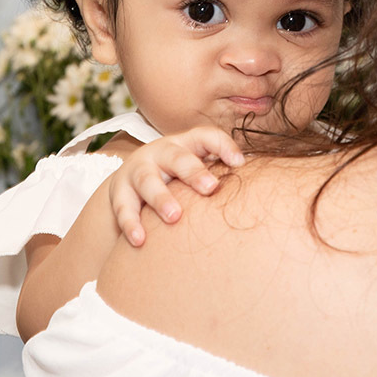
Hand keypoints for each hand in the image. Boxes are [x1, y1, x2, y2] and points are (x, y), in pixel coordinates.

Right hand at [109, 127, 244, 246]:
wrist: (131, 181)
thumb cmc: (176, 176)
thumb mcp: (196, 167)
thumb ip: (220, 170)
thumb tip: (258, 176)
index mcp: (184, 144)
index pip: (205, 136)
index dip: (223, 145)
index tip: (240, 162)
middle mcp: (160, 153)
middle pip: (177, 157)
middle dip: (193, 172)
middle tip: (211, 188)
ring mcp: (137, 170)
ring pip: (148, 181)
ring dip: (161, 198)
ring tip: (175, 217)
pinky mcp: (119, 191)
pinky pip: (124, 207)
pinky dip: (131, 223)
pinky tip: (140, 240)